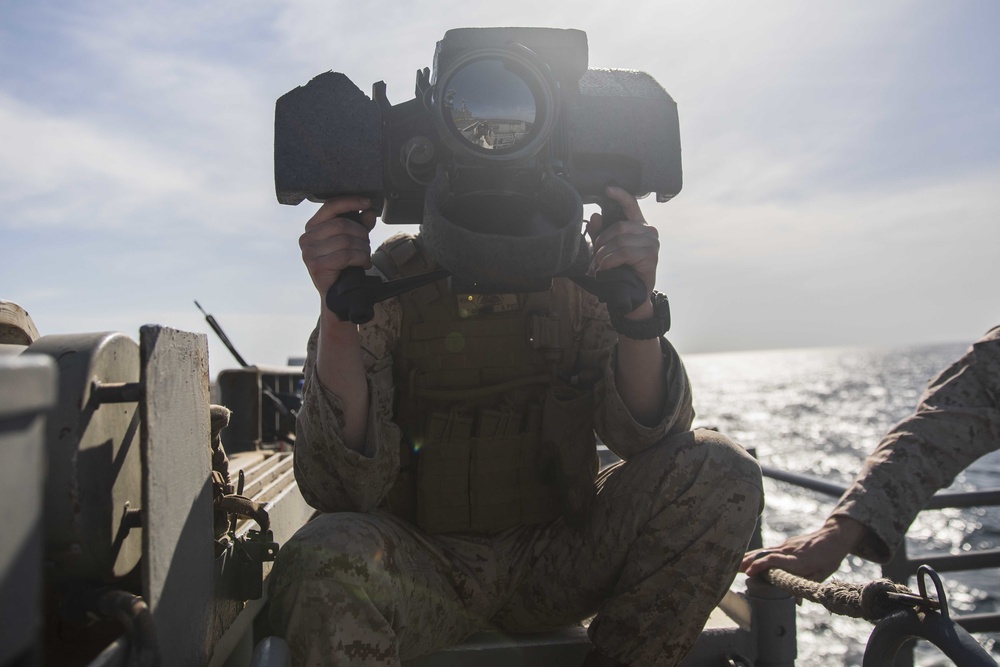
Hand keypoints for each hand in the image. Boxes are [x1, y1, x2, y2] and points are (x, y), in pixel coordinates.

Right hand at [299, 196, 377, 296]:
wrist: (336, 294)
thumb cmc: (342, 265)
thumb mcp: (352, 241)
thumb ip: (360, 225)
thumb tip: (369, 211)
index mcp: (312, 227)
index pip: (331, 206)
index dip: (350, 202)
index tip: (367, 203)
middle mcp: (306, 238)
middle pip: (342, 225)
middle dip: (362, 234)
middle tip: (367, 245)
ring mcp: (309, 252)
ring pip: (346, 240)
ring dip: (363, 248)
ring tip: (365, 256)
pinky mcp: (316, 265)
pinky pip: (345, 255)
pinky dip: (360, 258)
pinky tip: (364, 264)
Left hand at [586, 186, 659, 299]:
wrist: (634, 294)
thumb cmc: (622, 270)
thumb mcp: (608, 250)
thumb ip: (601, 234)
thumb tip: (595, 217)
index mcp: (638, 226)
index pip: (631, 204)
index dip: (620, 195)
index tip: (607, 189)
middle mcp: (648, 231)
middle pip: (619, 226)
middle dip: (602, 242)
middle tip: (596, 256)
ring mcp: (652, 242)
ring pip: (620, 240)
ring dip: (604, 255)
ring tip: (601, 265)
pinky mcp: (651, 255)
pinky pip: (624, 252)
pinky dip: (610, 260)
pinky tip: (606, 267)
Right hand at [740, 515, 867, 581]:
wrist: (833, 536)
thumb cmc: (829, 558)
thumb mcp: (821, 575)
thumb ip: (806, 587)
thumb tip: (796, 603)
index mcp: (797, 560)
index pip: (774, 560)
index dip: (760, 566)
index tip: (749, 573)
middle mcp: (788, 551)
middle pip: (763, 554)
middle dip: (747, 562)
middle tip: (731, 569)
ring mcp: (785, 546)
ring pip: (763, 551)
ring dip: (748, 558)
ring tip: (733, 564)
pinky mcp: (785, 544)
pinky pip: (768, 549)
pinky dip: (756, 554)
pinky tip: (746, 558)